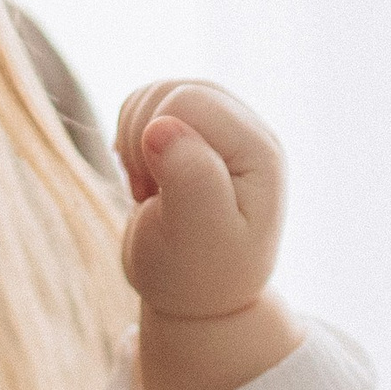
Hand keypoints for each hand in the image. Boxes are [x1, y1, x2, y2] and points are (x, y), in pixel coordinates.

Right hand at [113, 79, 286, 322]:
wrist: (197, 300)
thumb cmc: (197, 276)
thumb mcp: (197, 238)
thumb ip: (190, 180)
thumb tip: (162, 127)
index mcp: (259, 150)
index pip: (188, 102)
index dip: (154, 140)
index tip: (156, 196)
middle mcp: (248, 130)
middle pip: (172, 89)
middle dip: (142, 138)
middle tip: (150, 193)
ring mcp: (223, 127)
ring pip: (157, 92)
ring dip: (134, 139)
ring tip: (150, 188)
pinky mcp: (196, 131)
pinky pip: (148, 103)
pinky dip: (131, 136)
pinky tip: (146, 177)